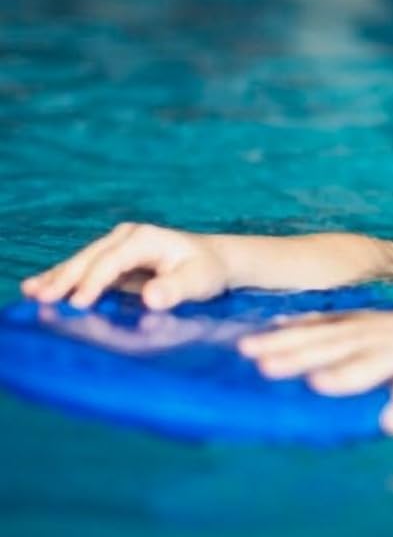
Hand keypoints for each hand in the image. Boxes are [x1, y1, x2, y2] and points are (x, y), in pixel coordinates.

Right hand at [21, 223, 228, 309]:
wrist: (213, 260)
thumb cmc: (207, 271)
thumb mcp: (199, 281)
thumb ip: (175, 289)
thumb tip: (151, 297)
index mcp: (146, 239)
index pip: (112, 261)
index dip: (94, 282)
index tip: (78, 303)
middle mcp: (127, 237)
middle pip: (90, 258)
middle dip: (65, 279)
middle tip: (41, 299)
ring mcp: (117, 245)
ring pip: (82, 262)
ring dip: (57, 277)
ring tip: (31, 293)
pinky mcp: (112, 257)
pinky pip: (85, 268)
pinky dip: (62, 277)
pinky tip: (38, 286)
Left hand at [238, 302, 392, 435]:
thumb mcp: (364, 325)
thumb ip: (326, 327)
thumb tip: (279, 324)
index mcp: (359, 329)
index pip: (314, 333)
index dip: (281, 339)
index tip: (243, 346)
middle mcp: (375, 338)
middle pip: (332, 347)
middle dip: (298, 356)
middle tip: (263, 365)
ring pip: (371, 364)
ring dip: (347, 374)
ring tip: (320, 384)